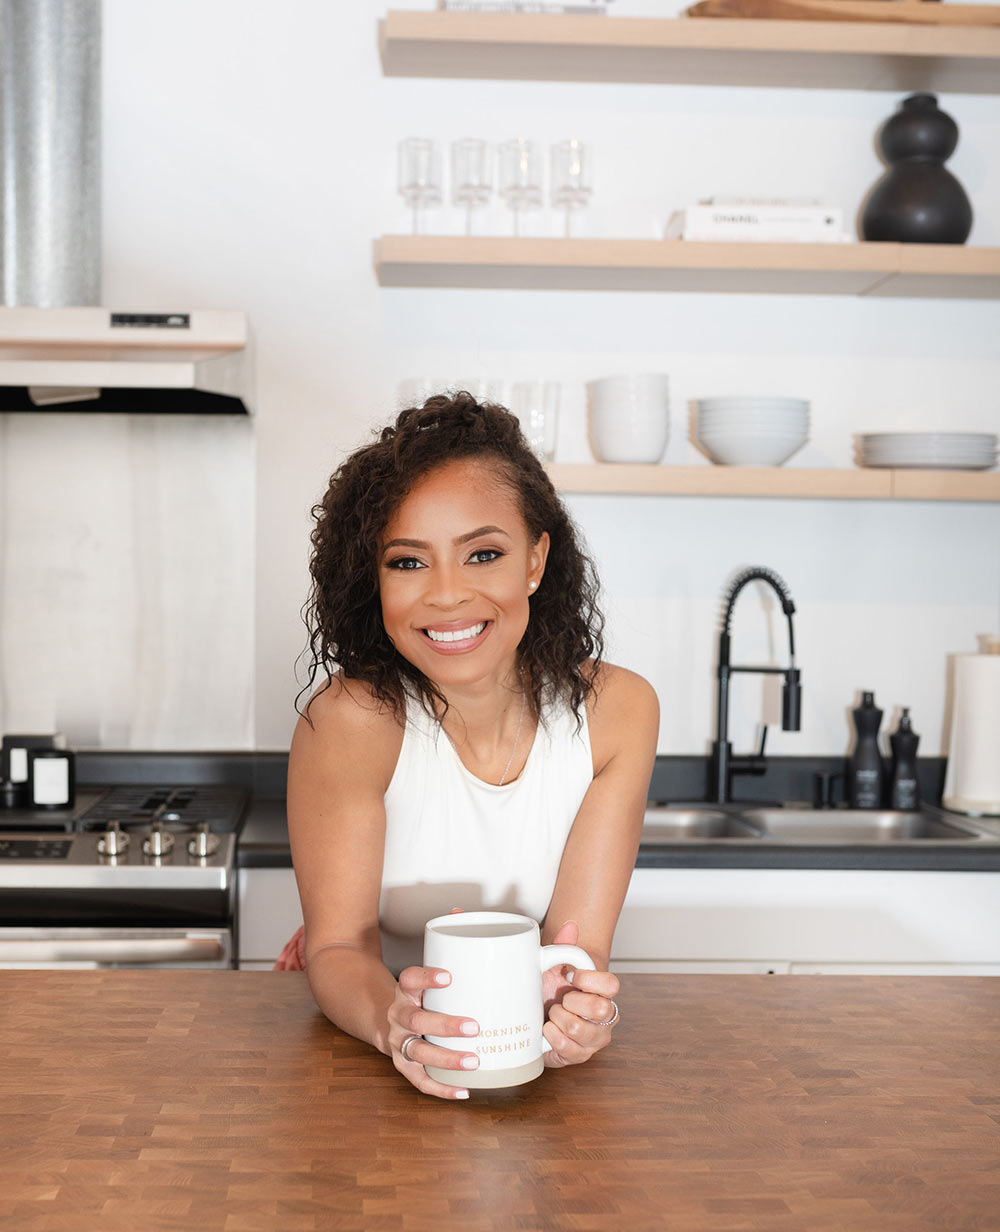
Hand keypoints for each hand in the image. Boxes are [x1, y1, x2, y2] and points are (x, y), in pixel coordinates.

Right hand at [388, 964, 480, 1099]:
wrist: (391, 1024)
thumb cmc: (422, 1003)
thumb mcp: (427, 987)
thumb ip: (453, 984)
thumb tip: (506, 979)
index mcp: (405, 992)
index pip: (410, 980)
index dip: (426, 978)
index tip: (449, 978)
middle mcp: (398, 1016)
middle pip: (416, 1021)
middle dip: (445, 1026)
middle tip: (474, 1028)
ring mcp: (398, 1042)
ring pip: (418, 1052)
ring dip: (446, 1058)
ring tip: (472, 1062)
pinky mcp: (402, 1065)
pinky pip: (420, 1080)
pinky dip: (442, 1088)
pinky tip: (463, 1090)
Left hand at [541, 921, 619, 1068]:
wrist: (540, 1013)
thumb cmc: (552, 987)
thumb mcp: (553, 964)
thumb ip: (564, 945)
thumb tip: (570, 926)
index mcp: (604, 992)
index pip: (611, 985)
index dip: (588, 979)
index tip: (569, 975)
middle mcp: (606, 1017)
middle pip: (600, 1009)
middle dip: (572, 1001)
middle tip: (561, 999)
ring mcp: (595, 1039)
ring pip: (580, 1030)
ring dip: (559, 1019)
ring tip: (553, 1015)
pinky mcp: (580, 1056)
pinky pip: (568, 1049)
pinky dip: (551, 1036)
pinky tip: (548, 1029)